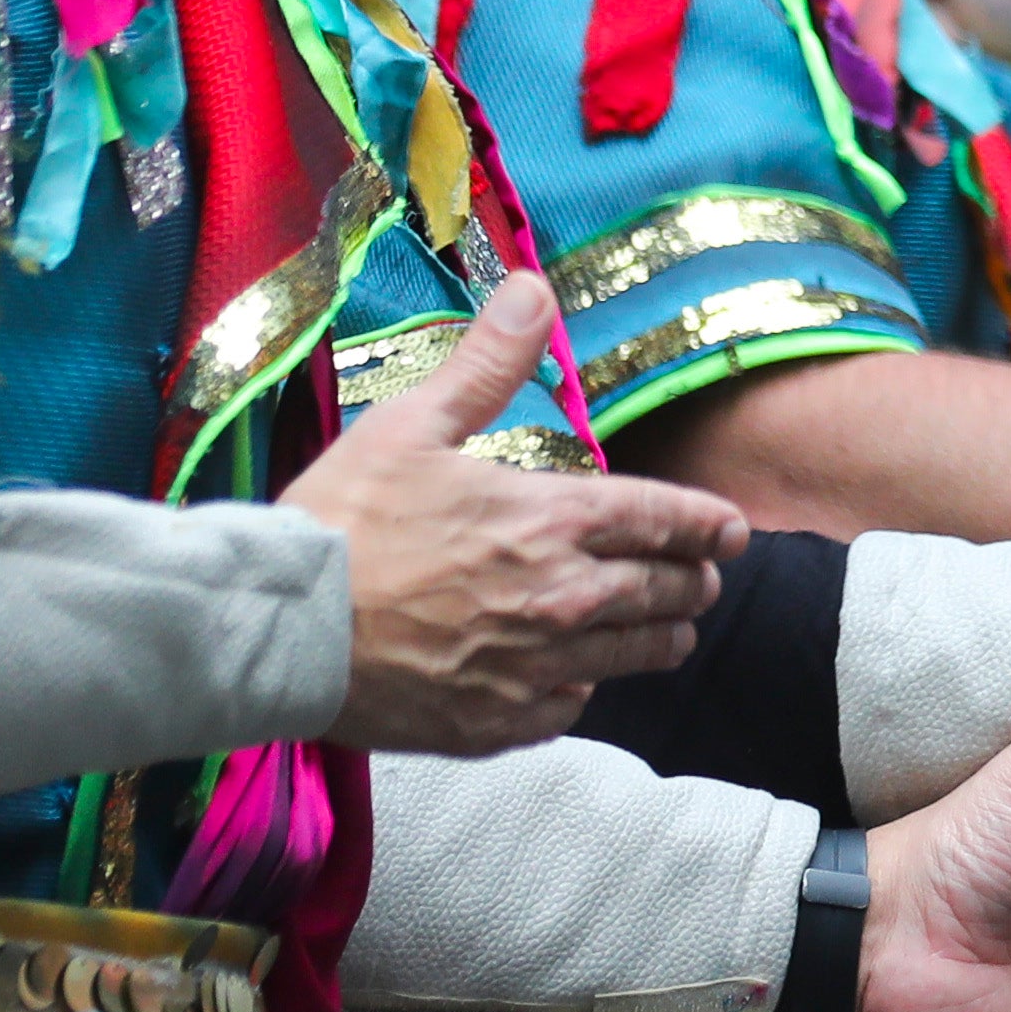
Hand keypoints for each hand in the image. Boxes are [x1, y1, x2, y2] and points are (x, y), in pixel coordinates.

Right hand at [290, 278, 747, 753]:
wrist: (277, 627)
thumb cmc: (342, 522)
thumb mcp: (412, 425)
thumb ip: (487, 364)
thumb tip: (533, 288)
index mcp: (552, 522)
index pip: (665, 520)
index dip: (707, 525)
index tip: (733, 532)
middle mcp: (564, 599)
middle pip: (665, 593)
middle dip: (692, 582)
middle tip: (701, 579)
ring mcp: (536, 668)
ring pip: (634, 656)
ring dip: (659, 638)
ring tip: (669, 631)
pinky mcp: (501, 723)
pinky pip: (571, 706)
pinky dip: (580, 688)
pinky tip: (574, 676)